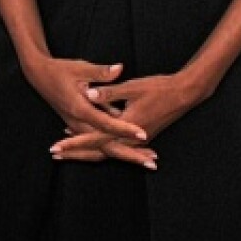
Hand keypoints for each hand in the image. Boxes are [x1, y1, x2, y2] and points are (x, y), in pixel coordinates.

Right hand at [22, 55, 149, 149]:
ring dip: (127, 154)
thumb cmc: (60, 70)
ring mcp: (78, 127)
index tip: (143, 134)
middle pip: (106, 146)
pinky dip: (117, 146)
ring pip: (103, 148)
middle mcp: (78, 123)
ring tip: (150, 159)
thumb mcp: (80, 68)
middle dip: (130, 155)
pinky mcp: (80, 127)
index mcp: (79, 109)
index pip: (106, 124)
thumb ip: (101, 72)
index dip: (125, 129)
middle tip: (153, 162)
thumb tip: (119, 69)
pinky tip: (135, 147)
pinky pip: (99, 143)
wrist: (39, 76)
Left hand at [50, 69, 204, 166]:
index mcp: (126, 126)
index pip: (94, 139)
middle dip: (75, 153)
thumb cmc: (159, 88)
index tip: (55, 147)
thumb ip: (110, 90)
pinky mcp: (139, 135)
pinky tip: (88, 136)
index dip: (74, 144)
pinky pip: (115, 145)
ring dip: (87, 150)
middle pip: (98, 152)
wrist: (185, 93)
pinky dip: (100, 144)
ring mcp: (136, 139)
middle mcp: (130, 138)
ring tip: (66, 149)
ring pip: (106, 151)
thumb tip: (89, 92)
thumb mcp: (133, 86)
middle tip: (54, 154)